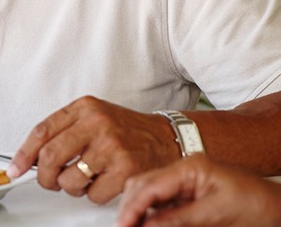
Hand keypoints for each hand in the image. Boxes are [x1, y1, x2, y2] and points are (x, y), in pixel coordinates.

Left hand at [7, 96, 179, 202]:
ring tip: (85, 177)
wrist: (165, 137)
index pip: (42, 130)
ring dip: (72, 187)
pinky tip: (104, 182)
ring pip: (70, 181)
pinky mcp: (125, 170)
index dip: (24, 153)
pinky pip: (93, 195)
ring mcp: (111, 146)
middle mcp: (96, 123)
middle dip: (45, 177)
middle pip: (51, 158)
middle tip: (50, 181)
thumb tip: (31, 157)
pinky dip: (93, 195)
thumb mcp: (92, 117)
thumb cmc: (124, 129)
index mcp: (84, 107)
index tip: (15, 168)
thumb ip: (64, 131)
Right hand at [117, 154, 280, 226]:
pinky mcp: (189, 194)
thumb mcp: (217, 214)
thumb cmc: (258, 204)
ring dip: (139, 211)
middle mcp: (183, 170)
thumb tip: (148, 225)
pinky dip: (152, 215)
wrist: (280, 206)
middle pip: (144, 185)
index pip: (150, 185)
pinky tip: (147, 223)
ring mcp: (185, 181)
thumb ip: (180, 218)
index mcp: (190, 166)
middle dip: (130, 207)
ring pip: (150, 193)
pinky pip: (163, 203)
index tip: (123, 225)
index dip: (133, 207)